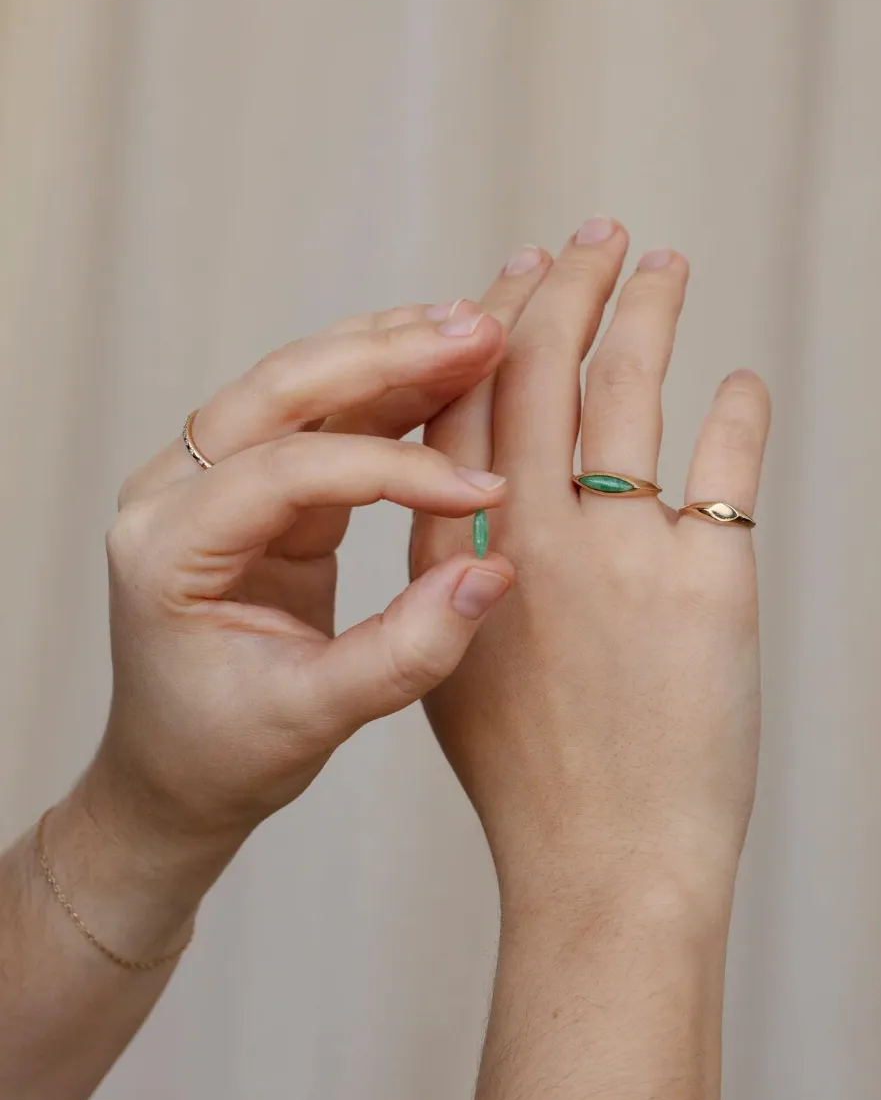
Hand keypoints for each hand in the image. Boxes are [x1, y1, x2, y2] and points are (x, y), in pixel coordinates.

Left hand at [86, 252, 551, 867]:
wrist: (177, 770)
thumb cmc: (226, 752)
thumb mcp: (315, 718)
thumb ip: (404, 652)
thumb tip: (493, 571)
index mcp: (168, 548)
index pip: (283, 471)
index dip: (390, 469)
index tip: (483, 489)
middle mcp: (176, 491)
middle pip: (278, 390)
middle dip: (384, 356)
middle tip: (481, 332)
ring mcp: (214, 477)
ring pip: (303, 384)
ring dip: (391, 352)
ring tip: (480, 329)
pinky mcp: (261, 482)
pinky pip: (327, 417)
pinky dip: (390, 387)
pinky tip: (449, 364)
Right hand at [413, 219, 770, 916]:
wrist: (606, 864)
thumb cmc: (526, 775)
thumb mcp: (449, 660)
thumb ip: (454, 566)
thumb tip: (478, 485)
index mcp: (462, 552)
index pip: (471, 399)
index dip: (496, 323)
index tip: (518, 273)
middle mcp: (537, 533)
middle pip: (549, 369)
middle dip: (574, 286)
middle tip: (599, 233)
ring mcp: (624, 551)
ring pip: (633, 390)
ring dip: (651, 313)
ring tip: (666, 265)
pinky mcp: (711, 580)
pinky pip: (726, 465)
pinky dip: (737, 412)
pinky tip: (741, 382)